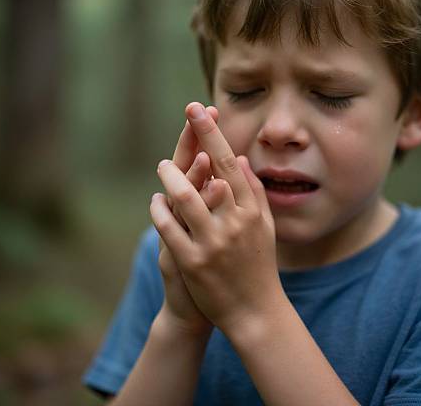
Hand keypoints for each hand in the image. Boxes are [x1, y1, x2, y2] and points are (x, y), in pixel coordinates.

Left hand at [152, 102, 283, 334]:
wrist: (255, 311)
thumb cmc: (259, 263)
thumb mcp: (264, 226)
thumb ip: (253, 191)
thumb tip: (240, 158)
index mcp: (250, 210)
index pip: (229, 162)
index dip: (212, 133)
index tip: (197, 110)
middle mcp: (233, 222)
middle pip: (206, 173)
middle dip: (189, 145)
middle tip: (176, 131)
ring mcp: (212, 243)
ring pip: (184, 199)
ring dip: (169, 177)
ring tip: (162, 166)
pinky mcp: (192, 262)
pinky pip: (169, 229)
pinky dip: (159, 211)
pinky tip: (155, 201)